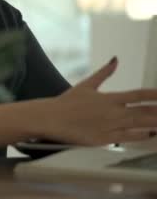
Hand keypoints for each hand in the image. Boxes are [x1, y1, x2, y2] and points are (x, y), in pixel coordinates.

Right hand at [37, 57, 156, 145]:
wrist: (51, 118)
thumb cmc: (67, 102)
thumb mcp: (87, 85)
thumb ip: (104, 73)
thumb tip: (115, 59)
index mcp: (109, 98)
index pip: (139, 95)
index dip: (155, 95)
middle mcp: (113, 112)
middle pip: (144, 111)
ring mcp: (110, 126)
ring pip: (140, 125)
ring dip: (154, 123)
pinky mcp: (104, 139)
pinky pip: (128, 138)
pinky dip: (142, 135)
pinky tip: (151, 134)